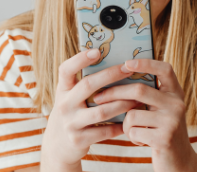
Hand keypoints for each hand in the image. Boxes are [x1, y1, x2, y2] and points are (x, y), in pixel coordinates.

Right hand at [40, 49, 139, 170]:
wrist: (57, 146)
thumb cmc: (72, 113)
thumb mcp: (71, 97)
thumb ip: (85, 84)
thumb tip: (116, 64)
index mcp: (62, 90)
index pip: (65, 70)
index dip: (79, 59)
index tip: (97, 51)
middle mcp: (64, 105)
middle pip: (88, 85)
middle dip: (111, 75)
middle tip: (129, 68)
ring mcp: (70, 123)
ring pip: (102, 110)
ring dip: (123, 103)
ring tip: (138, 97)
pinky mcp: (79, 140)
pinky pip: (105, 131)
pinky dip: (120, 125)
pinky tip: (131, 119)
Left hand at [93, 58, 196, 171]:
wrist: (178, 160)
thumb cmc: (162, 131)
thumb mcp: (162, 110)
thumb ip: (150, 96)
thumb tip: (119, 78)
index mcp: (176, 93)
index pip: (165, 69)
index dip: (146, 63)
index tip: (126, 62)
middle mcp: (177, 103)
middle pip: (139, 90)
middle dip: (114, 93)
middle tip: (98, 98)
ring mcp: (172, 120)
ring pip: (132, 114)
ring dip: (125, 124)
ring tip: (134, 130)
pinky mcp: (165, 138)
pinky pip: (133, 131)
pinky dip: (131, 137)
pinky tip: (141, 141)